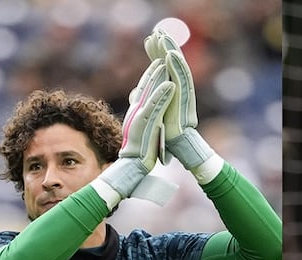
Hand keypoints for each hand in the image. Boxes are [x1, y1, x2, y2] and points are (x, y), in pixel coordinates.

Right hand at [97, 59, 173, 198]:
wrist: (130, 170)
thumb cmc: (137, 154)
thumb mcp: (142, 132)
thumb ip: (145, 121)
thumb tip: (146, 116)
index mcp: (138, 111)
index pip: (145, 87)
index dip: (152, 72)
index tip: (159, 58)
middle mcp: (137, 111)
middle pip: (147, 84)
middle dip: (154, 65)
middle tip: (159, 47)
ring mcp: (140, 118)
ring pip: (151, 93)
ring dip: (159, 76)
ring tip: (167, 61)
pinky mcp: (145, 126)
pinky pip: (155, 109)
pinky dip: (162, 97)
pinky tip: (171, 86)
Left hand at [144, 29, 216, 171]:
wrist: (163, 152)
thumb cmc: (153, 136)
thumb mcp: (146, 112)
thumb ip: (145, 99)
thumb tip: (136, 91)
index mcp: (165, 94)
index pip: (161, 69)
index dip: (155, 54)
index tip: (149, 41)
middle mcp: (175, 93)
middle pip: (170, 65)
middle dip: (163, 47)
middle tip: (157, 31)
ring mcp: (179, 97)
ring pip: (176, 70)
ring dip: (171, 52)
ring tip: (164, 37)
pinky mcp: (182, 103)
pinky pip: (181, 81)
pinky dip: (177, 67)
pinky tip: (171, 54)